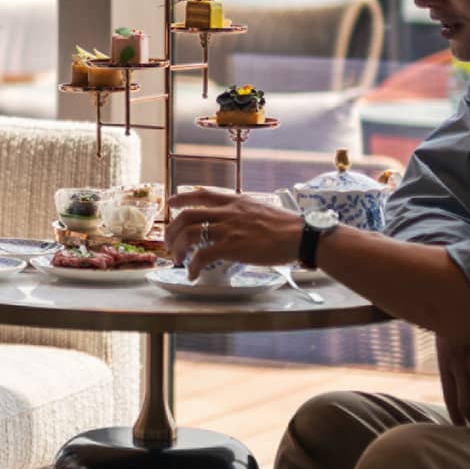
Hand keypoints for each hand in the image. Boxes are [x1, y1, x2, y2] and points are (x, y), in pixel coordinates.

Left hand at [164, 187, 301, 278]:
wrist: (301, 235)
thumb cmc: (287, 226)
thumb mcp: (261, 209)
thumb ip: (244, 213)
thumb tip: (239, 221)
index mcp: (235, 201)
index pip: (202, 194)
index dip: (182, 198)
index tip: (171, 203)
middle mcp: (228, 212)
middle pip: (187, 215)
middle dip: (172, 229)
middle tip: (169, 242)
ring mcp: (229, 229)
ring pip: (189, 234)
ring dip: (178, 247)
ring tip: (177, 259)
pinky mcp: (232, 247)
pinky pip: (203, 256)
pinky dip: (193, 266)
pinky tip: (193, 274)